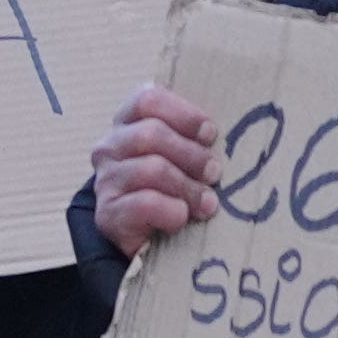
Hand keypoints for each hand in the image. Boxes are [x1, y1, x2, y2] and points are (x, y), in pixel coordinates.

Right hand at [88, 85, 221, 255]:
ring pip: (151, 169)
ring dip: (188, 187)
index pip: (148, 100)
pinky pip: (145, 203)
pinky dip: (172, 211)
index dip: (184, 114)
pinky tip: (183, 217)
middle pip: (151, 134)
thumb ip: (194, 137)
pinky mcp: (107, 214)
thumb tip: (231, 134)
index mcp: (128, 122)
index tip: (210, 134)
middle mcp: (110, 147)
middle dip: (192, 154)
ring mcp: (106, 180)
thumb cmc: (171, 186)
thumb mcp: (181, 154)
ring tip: (208, 203)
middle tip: (215, 172)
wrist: (142, 238)